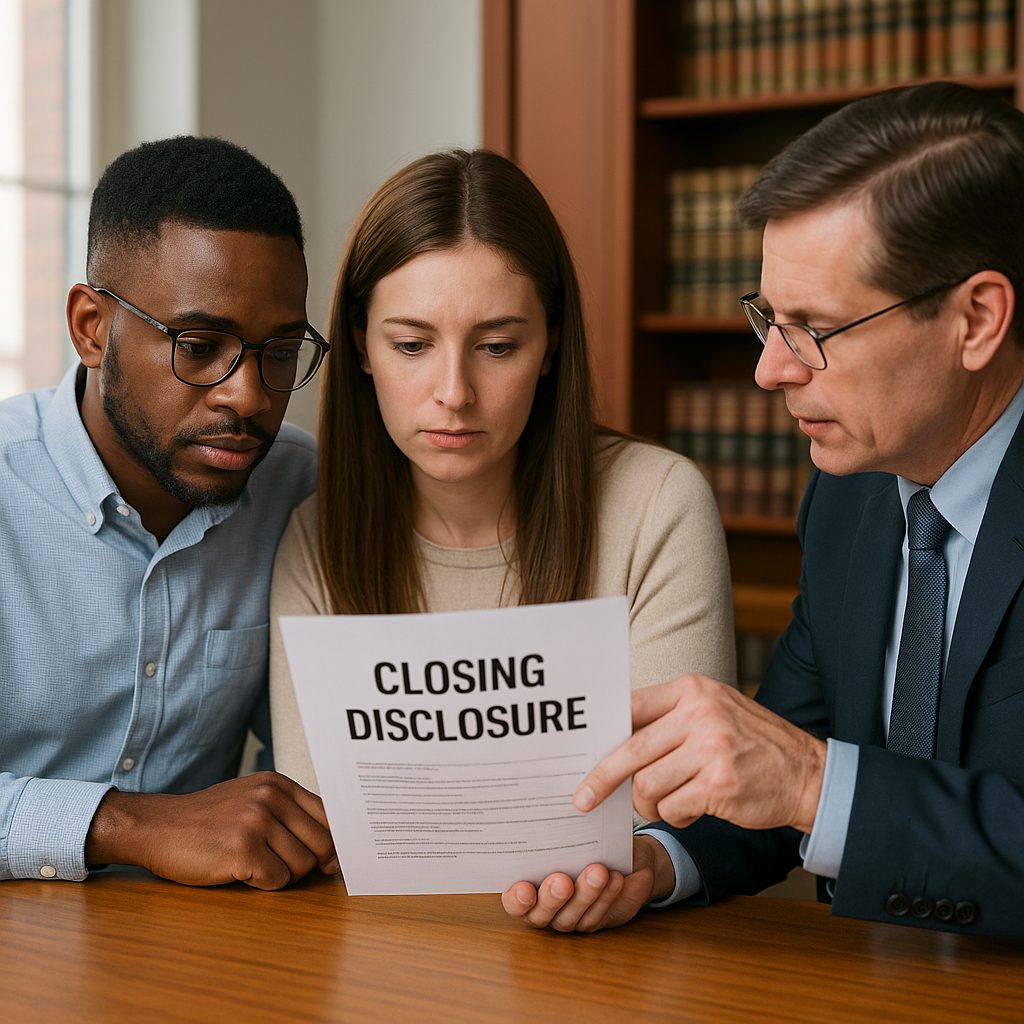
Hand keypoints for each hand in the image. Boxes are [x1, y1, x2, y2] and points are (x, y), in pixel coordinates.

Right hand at [85, 771, 338, 889]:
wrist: (157, 827)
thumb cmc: (209, 820)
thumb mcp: (253, 801)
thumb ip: (291, 816)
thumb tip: (334, 851)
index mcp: (278, 784)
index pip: (329, 816)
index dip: (333, 843)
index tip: (330, 860)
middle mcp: (271, 798)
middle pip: (321, 845)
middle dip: (307, 864)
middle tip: (280, 865)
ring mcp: (256, 822)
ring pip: (301, 866)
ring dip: (282, 874)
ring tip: (254, 863)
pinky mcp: (242, 851)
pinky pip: (277, 881)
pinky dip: (263, 884)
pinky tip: (241, 872)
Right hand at [500, 835, 672, 931]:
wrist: (615, 852)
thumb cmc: (581, 838)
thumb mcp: (566, 831)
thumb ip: (553, 829)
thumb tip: (549, 805)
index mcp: (526, 883)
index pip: (513, 901)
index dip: (516, 899)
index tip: (524, 888)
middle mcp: (543, 906)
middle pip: (540, 914)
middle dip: (551, 898)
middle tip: (562, 881)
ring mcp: (568, 916)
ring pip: (571, 917)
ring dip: (585, 894)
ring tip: (597, 872)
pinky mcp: (593, 919)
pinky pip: (598, 914)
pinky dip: (607, 896)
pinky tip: (615, 877)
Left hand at [574, 675, 825, 833]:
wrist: (807, 773)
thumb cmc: (750, 744)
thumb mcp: (713, 712)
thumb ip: (669, 719)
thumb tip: (612, 741)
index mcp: (692, 690)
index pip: (631, 708)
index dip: (603, 734)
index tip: (580, 755)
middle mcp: (700, 714)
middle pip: (630, 750)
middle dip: (602, 779)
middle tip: (583, 800)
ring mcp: (711, 749)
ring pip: (648, 784)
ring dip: (650, 803)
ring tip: (668, 802)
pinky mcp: (719, 785)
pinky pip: (672, 808)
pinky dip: (675, 816)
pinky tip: (691, 811)